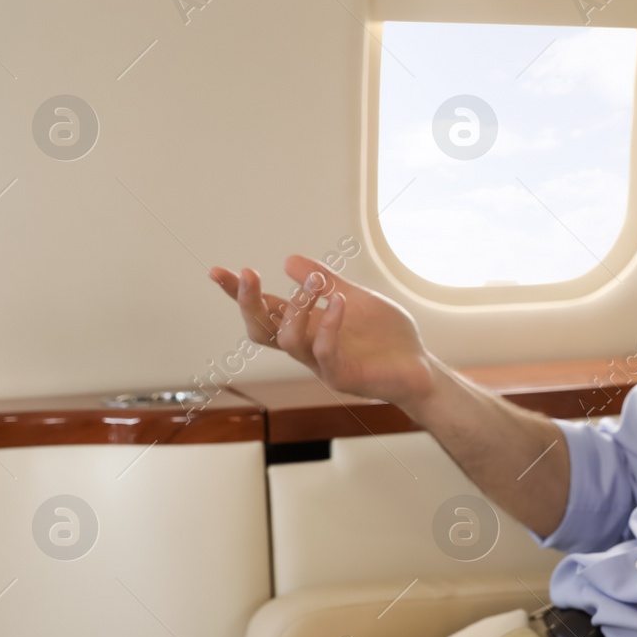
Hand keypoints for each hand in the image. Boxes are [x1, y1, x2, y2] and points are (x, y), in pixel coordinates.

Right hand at [208, 255, 436, 409]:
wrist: (419, 367)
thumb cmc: (387, 337)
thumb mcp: (355, 298)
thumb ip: (326, 282)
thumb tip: (288, 260)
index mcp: (307, 327)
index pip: (266, 310)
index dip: (239, 294)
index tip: (217, 272)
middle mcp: (307, 346)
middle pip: (262, 329)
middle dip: (248, 302)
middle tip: (248, 274)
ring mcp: (322, 364)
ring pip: (288, 340)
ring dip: (297, 306)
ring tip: (314, 282)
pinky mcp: (341, 376)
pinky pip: (324, 351)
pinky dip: (328, 324)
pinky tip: (339, 301)